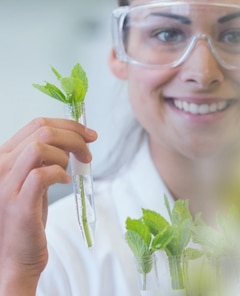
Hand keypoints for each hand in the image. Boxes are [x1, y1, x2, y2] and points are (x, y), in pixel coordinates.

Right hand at [0, 118, 96, 293]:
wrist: (14, 257)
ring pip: (41, 147)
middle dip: (74, 135)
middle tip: (89, 152)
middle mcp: (0, 167)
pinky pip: (43, 174)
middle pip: (42, 131)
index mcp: (4, 158)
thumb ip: (44, 160)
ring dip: (67, 154)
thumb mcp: (33, 182)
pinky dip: (60, 173)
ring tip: (73, 170)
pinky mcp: (19, 203)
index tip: (89, 135)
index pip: (36, 124)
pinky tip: (66, 183)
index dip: (68, 125)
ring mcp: (6, 184)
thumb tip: (74, 140)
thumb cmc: (26, 220)